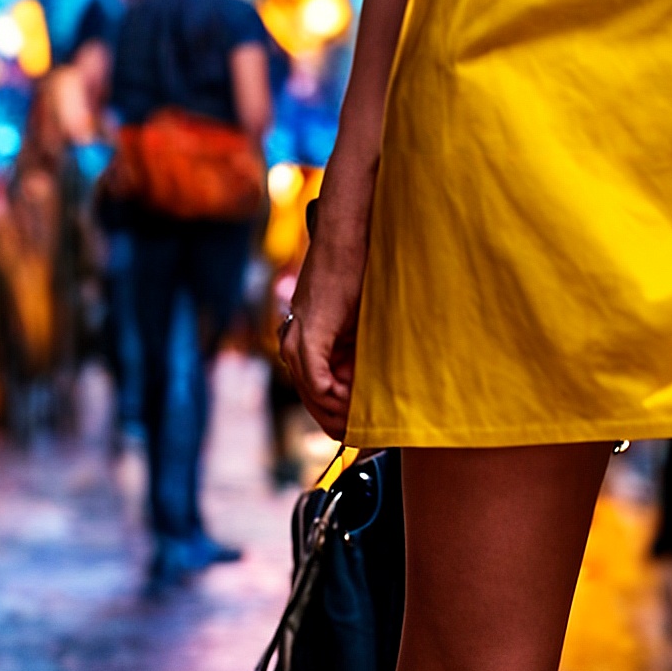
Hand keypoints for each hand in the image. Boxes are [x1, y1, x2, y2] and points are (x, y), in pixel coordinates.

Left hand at [279, 170, 370, 437]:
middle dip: (344, 420)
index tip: (369, 427)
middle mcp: (294, 348)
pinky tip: (359, 403)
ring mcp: (297, 344)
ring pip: (315, 399)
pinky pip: (318, 384)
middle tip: (372, 431)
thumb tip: (377, 383)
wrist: (346, 239)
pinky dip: (338, 397)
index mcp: (307, 345)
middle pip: (315, 404)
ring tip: (370, 419)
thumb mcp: (361, 322)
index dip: (344, 416)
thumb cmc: (357, 270)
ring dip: (344, 412)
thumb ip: (361, 352)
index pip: (319, 397)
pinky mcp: (307, 339)